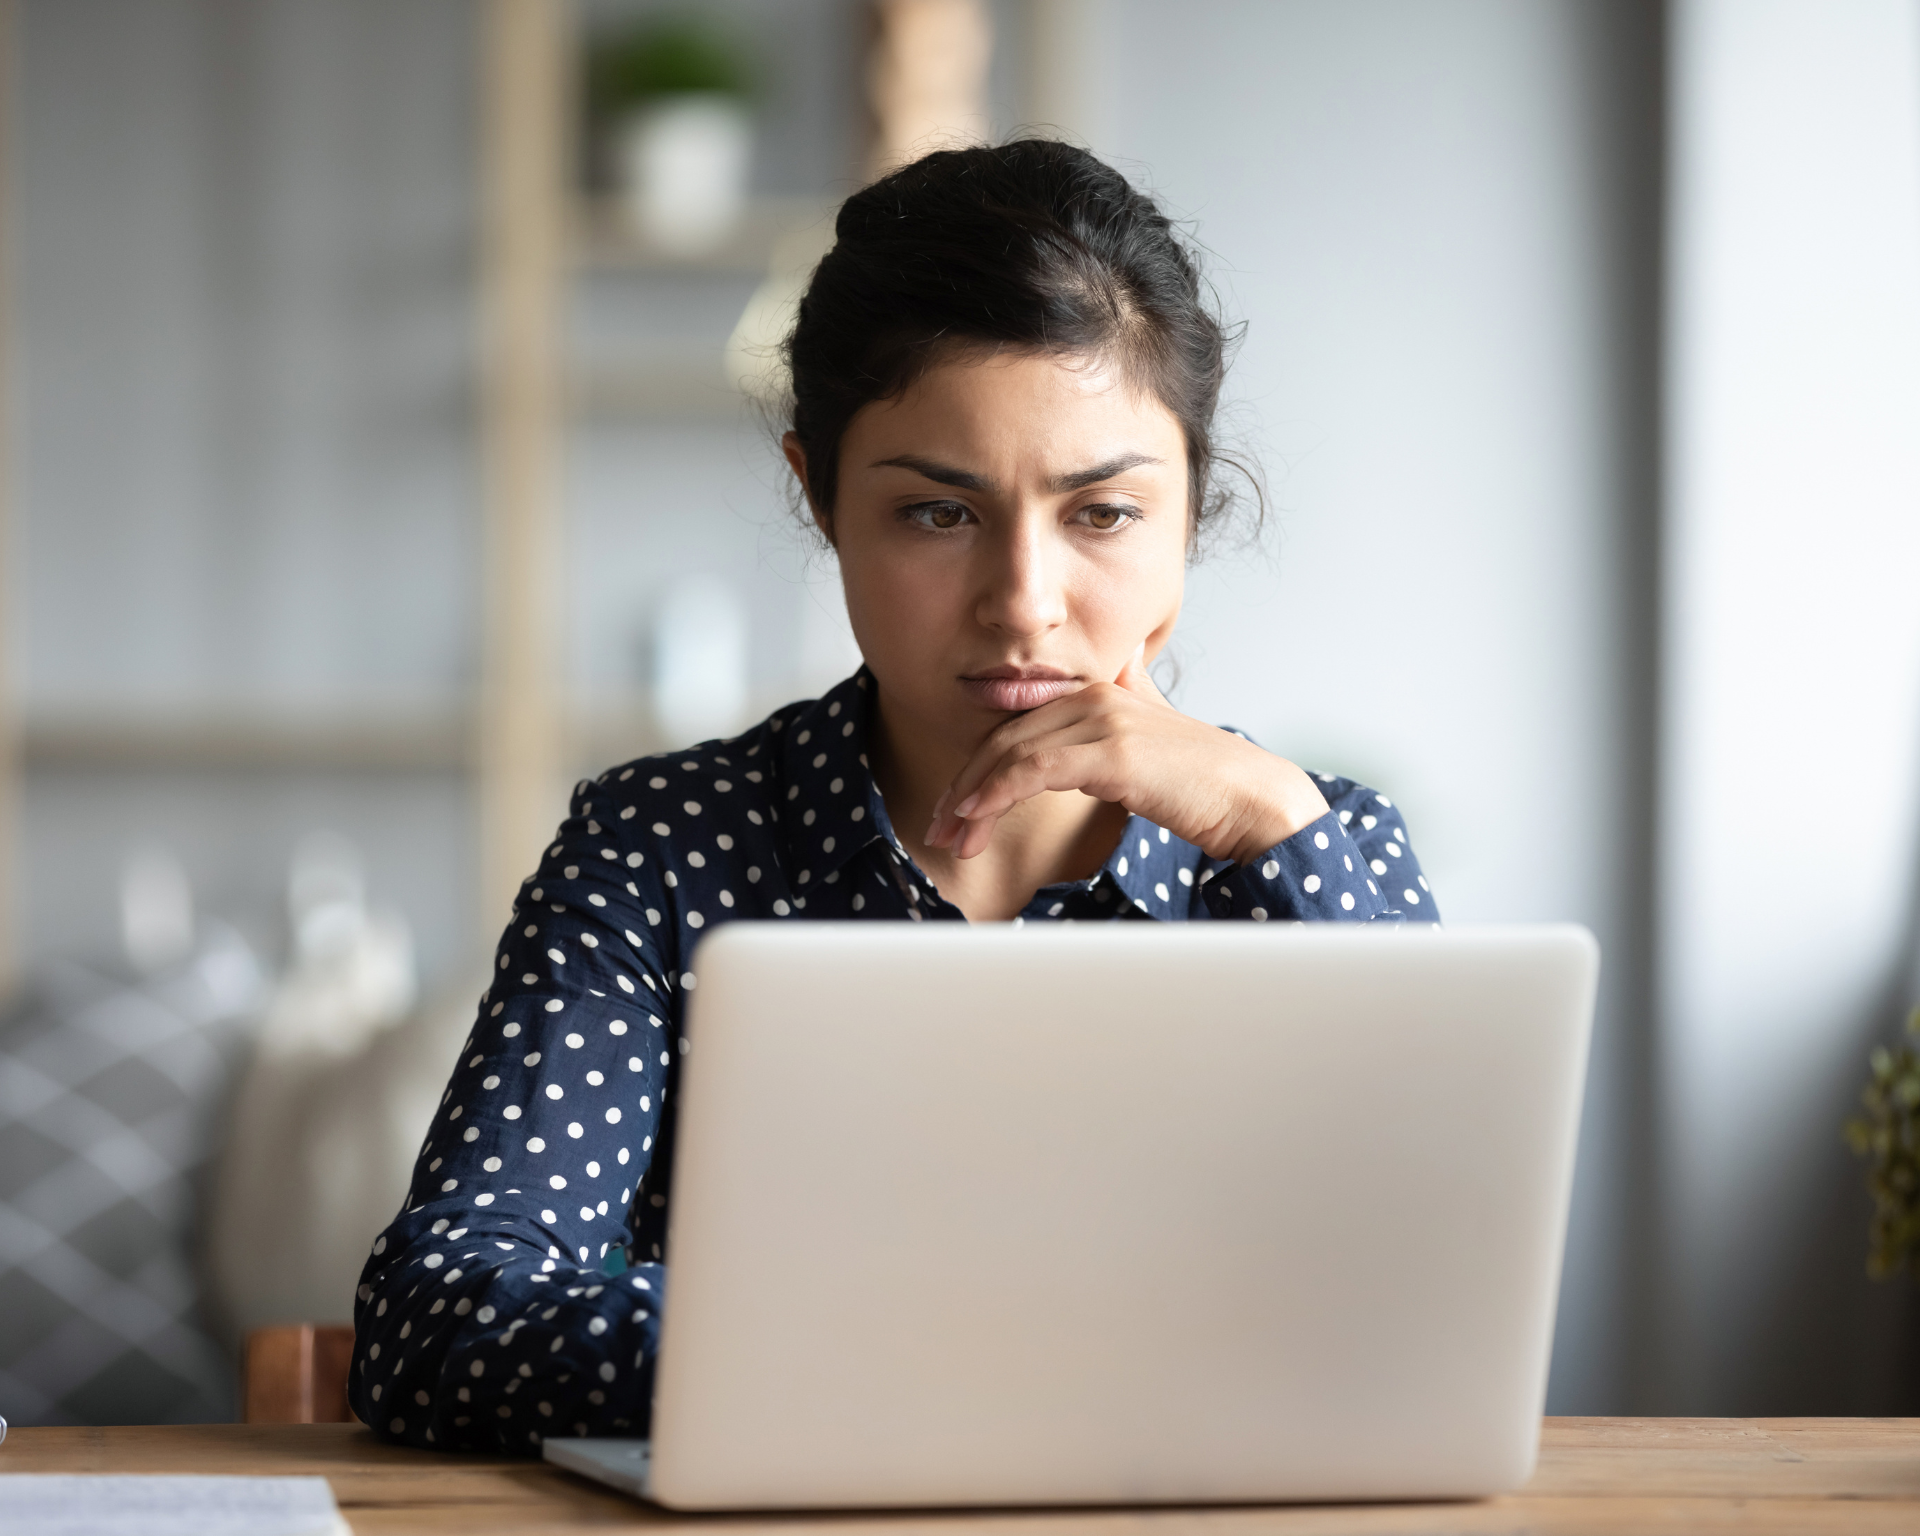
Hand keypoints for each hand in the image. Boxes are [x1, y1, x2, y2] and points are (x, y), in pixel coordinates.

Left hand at [924, 645, 1331, 865]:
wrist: (1253, 799)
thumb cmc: (1203, 781)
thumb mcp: (1154, 733)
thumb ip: (1130, 700)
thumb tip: (1122, 665)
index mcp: (1097, 692)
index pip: (1015, 728)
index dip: (977, 769)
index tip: (953, 810)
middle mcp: (1094, 697)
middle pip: (1003, 739)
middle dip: (963, 788)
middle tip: (939, 830)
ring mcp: (1102, 720)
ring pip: (1010, 754)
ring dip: (971, 800)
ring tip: (952, 839)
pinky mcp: (1111, 752)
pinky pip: (1032, 769)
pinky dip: (995, 794)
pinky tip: (977, 820)